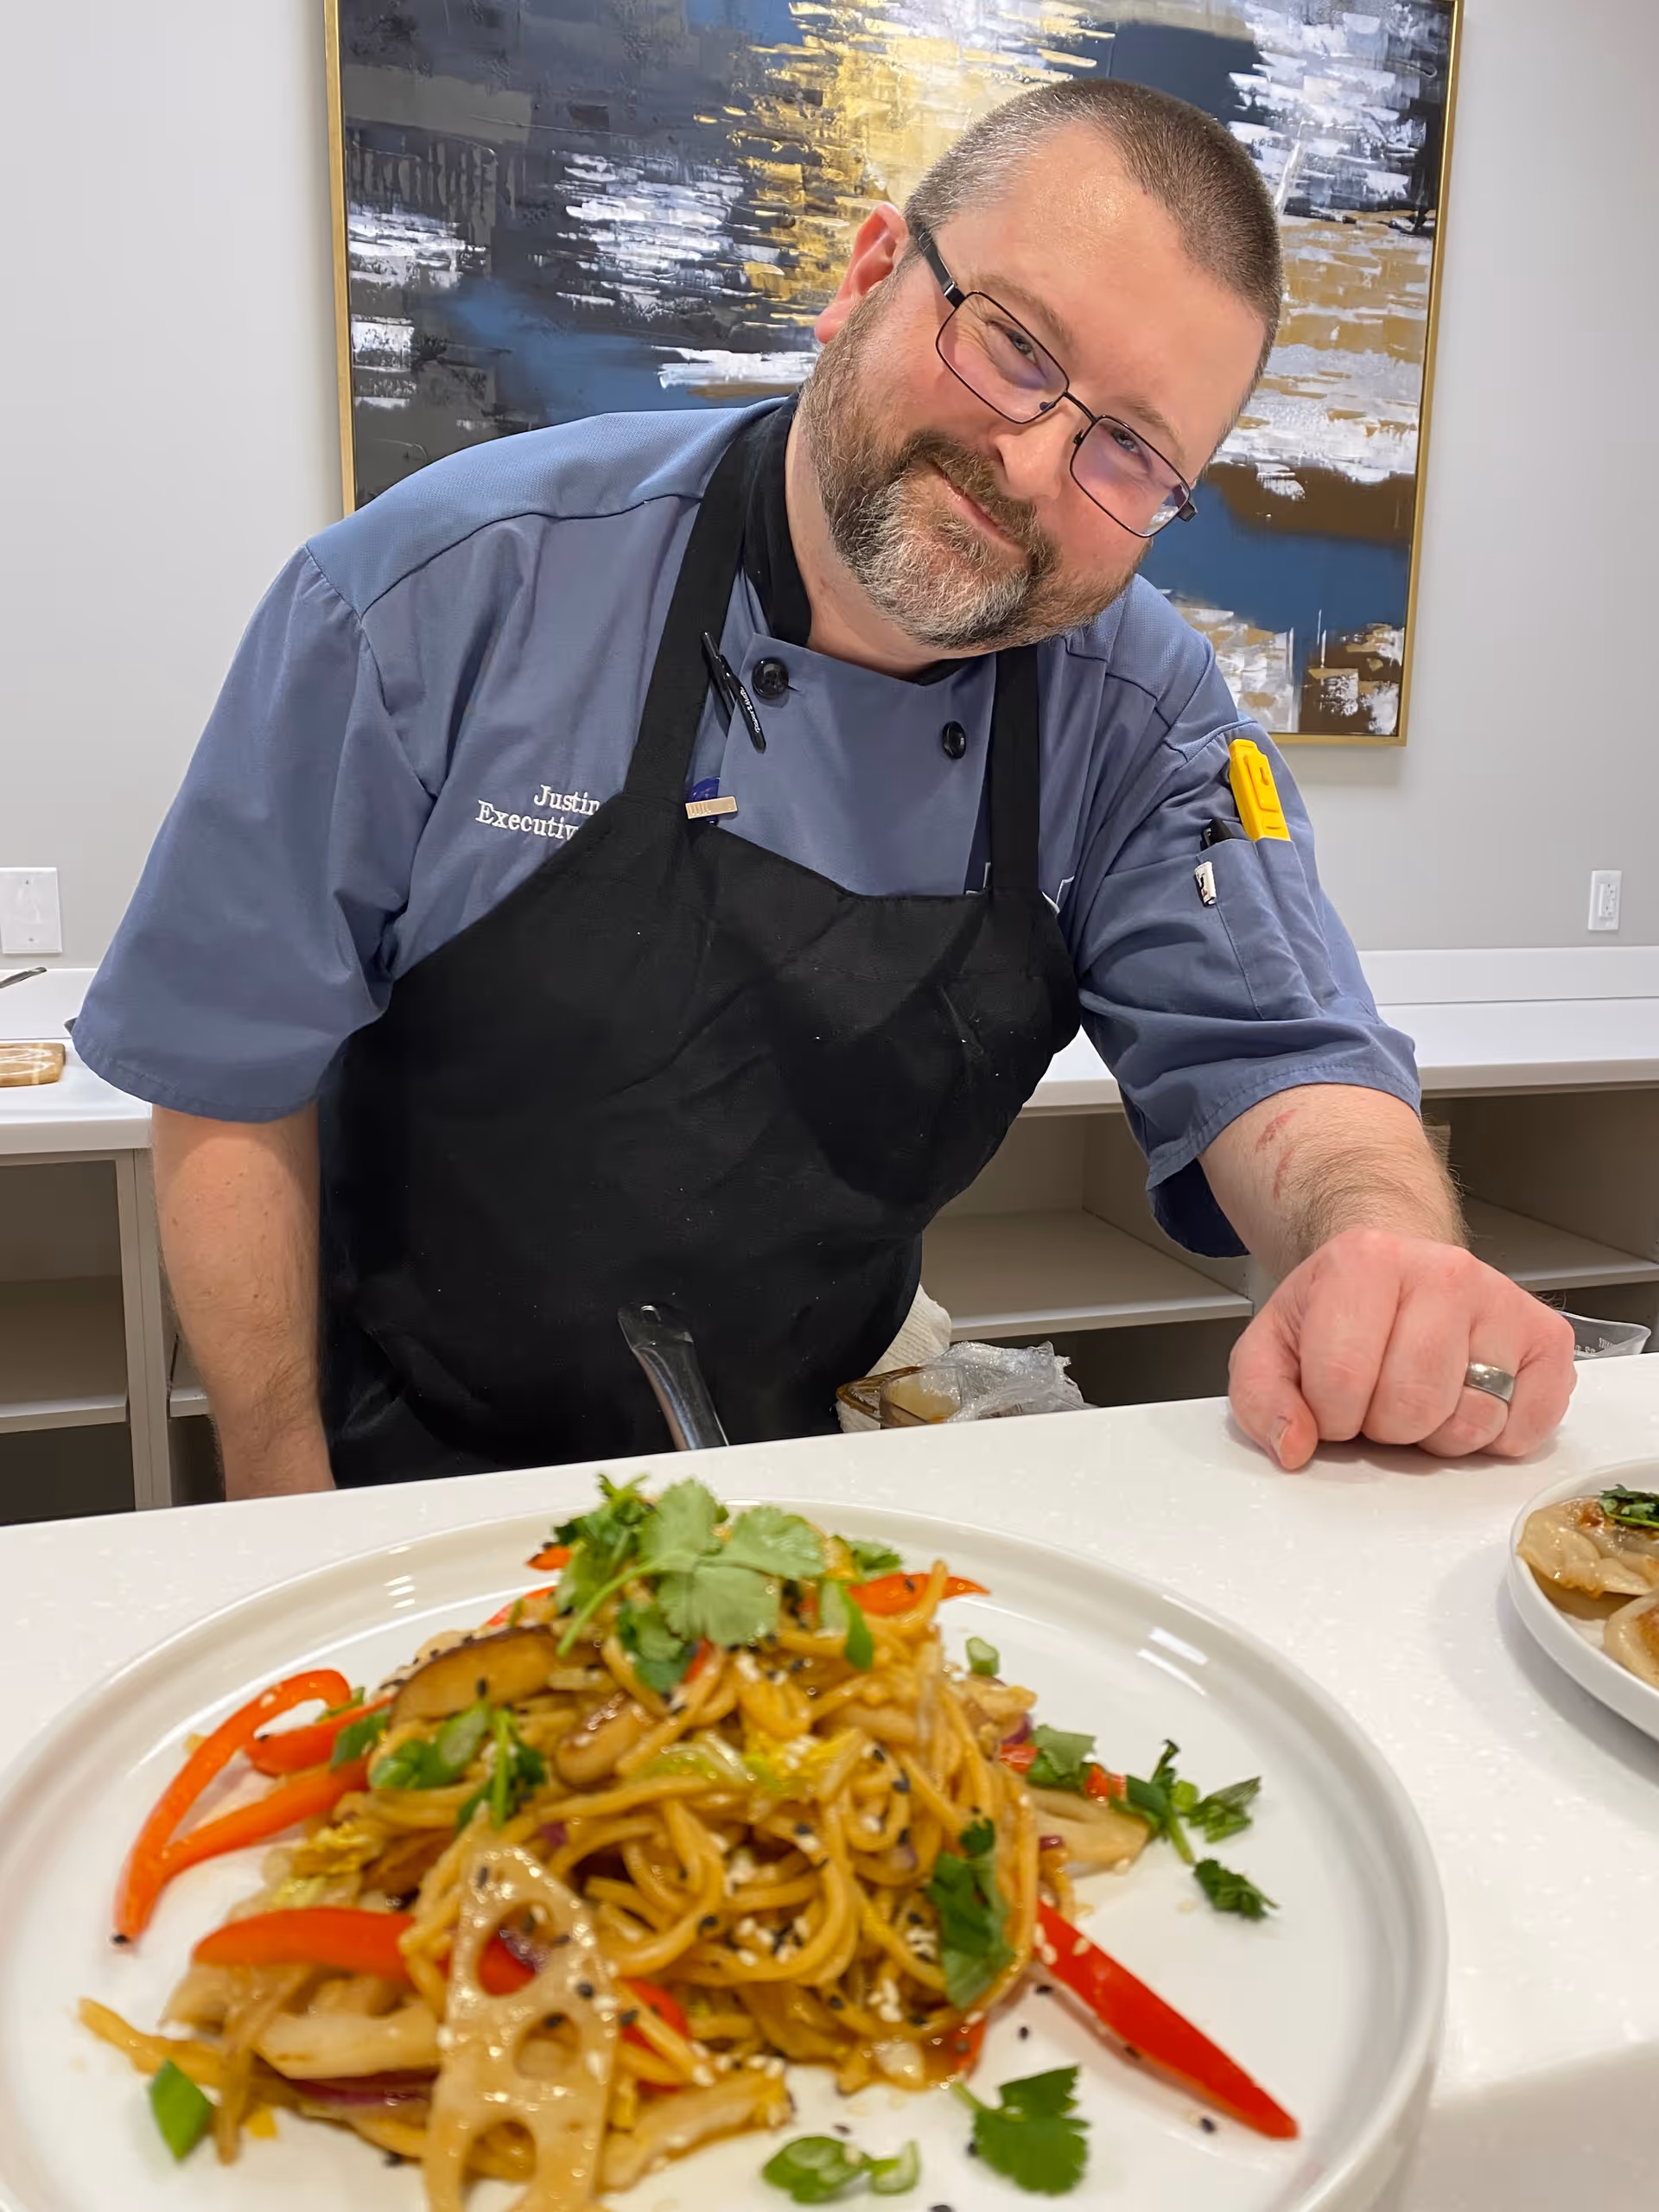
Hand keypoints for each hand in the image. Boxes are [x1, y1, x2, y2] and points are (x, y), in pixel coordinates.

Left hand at [1228, 1228, 1577, 1468]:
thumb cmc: (1337, 1312)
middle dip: (1384, 1426)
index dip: (1329, 1416)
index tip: (1329, 1399)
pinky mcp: (1549, 1339)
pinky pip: (1529, 1426)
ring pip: (1472, 1419)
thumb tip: (1293, 1447)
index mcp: (1366, 1261)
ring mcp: (1503, 1302)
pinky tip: (1466, 1401)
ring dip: (1437, 1434)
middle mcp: (1445, 1271)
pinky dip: (1495, 1438)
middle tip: (1377, 1398)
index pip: (1342, 1381)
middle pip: (1413, 1405)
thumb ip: (1260, 1397)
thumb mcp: (1273, 1345)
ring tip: (1421, 1396)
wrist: (1392, 1270)